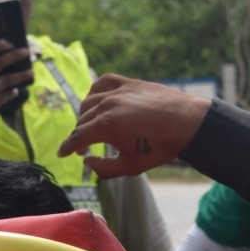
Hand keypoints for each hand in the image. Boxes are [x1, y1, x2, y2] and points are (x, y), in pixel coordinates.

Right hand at [57, 74, 211, 178]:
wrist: (187, 123)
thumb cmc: (161, 148)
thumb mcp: (131, 167)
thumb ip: (104, 169)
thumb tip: (87, 162)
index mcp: (105, 126)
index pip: (76, 137)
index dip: (66, 148)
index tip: (61, 154)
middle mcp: (107, 105)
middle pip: (81, 120)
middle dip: (78, 136)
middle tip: (83, 149)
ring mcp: (118, 91)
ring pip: (89, 101)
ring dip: (84, 116)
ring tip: (90, 127)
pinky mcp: (130, 83)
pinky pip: (104, 81)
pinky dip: (96, 90)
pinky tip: (97, 99)